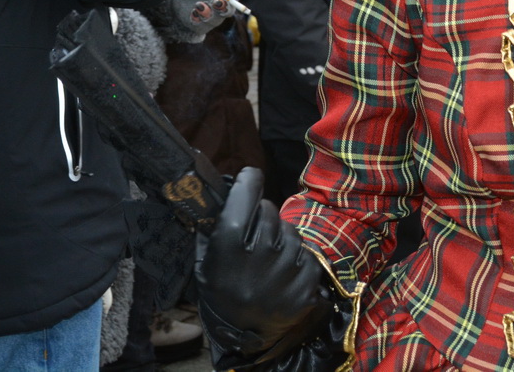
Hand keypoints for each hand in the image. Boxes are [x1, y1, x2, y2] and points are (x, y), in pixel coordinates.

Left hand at [156, 0, 238, 42]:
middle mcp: (221, 6)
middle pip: (229, 9)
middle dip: (224, 7)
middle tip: (217, 2)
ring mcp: (213, 17)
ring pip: (216, 19)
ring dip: (208, 13)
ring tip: (199, 5)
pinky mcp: (202, 26)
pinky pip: (203, 26)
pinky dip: (198, 19)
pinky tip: (193, 13)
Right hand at [196, 167, 328, 359]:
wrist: (242, 338)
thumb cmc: (221, 293)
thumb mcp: (206, 263)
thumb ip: (211, 228)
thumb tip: (220, 191)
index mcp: (228, 250)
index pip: (243, 198)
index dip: (249, 181)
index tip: (250, 175)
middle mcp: (258, 258)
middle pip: (268, 210)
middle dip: (262, 214)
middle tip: (255, 231)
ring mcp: (284, 273)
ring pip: (291, 231)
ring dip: (281, 237)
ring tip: (268, 259)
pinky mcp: (305, 287)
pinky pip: (307, 254)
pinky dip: (297, 259)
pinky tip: (283, 272)